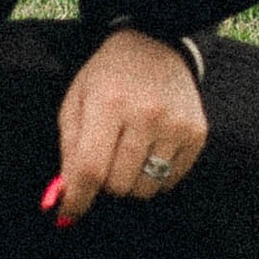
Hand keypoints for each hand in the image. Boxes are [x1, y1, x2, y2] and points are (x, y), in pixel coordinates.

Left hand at [51, 28, 206, 227]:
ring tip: (129, 153)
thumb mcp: (76, 104)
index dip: (77, 199)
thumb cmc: (107, 78)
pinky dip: (156, 176)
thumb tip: (61, 201)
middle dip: (105, 182)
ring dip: (131, 181)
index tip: (68, 214)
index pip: (90, 168)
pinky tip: (150, 149)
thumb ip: (69, 153)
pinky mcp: (196, 133)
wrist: (155, 45)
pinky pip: (171, 181)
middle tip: (105, 161)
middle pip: (118, 184)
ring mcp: (176, 124)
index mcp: (109, 103)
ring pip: (145, 188)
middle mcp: (146, 114)